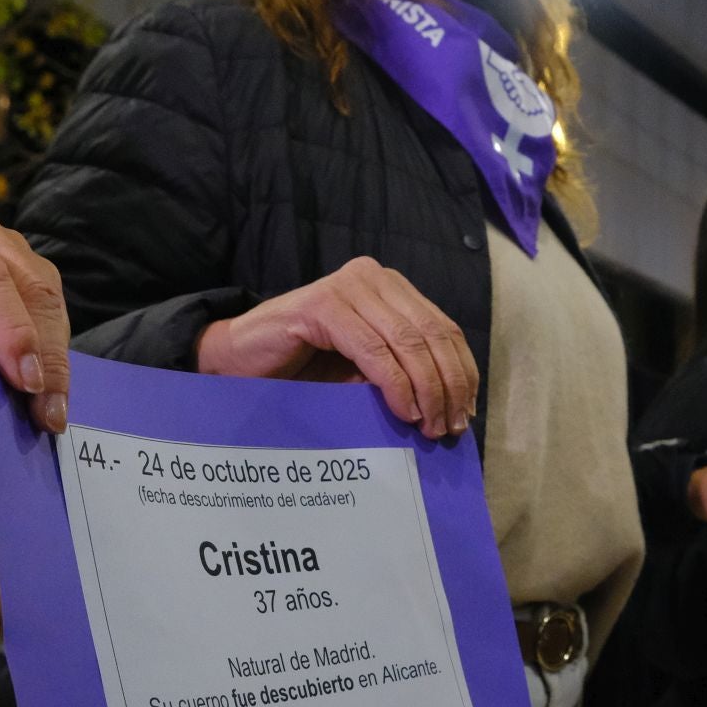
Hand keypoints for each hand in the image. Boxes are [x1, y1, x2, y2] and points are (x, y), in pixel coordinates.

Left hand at [0, 202, 70, 441]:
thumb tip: (22, 373)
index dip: (11, 330)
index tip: (28, 383)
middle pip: (28, 289)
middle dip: (44, 357)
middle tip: (47, 417)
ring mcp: (4, 248)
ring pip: (50, 305)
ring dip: (52, 364)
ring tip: (43, 416)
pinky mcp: (25, 274)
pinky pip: (51, 317)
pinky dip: (48, 361)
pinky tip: (30, 398)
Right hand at [196, 257, 476, 438]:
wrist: (240, 361)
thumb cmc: (306, 370)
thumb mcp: (367, 370)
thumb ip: (407, 375)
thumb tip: (454, 408)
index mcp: (392, 288)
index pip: (444, 329)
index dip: (461, 372)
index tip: (465, 413)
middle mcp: (374, 278)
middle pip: (432, 334)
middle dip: (447, 385)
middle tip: (448, 428)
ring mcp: (348, 287)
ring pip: (408, 342)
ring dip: (426, 389)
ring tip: (428, 426)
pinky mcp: (323, 305)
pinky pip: (373, 350)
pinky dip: (394, 384)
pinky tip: (403, 410)